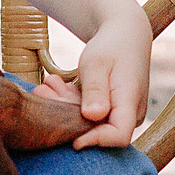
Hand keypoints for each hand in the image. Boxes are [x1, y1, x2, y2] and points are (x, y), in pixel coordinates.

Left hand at [33, 14, 151, 147]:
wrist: (126, 34)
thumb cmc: (112, 45)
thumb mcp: (96, 62)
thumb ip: (95, 89)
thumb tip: (92, 116)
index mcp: (130, 101)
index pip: (118, 136)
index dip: (95, 140)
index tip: (70, 137)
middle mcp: (131, 113)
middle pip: (99, 131)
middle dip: (68, 118)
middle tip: (43, 93)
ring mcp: (121, 113)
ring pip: (90, 122)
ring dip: (65, 107)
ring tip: (48, 85)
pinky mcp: (112, 110)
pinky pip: (90, 114)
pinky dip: (71, 103)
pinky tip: (58, 86)